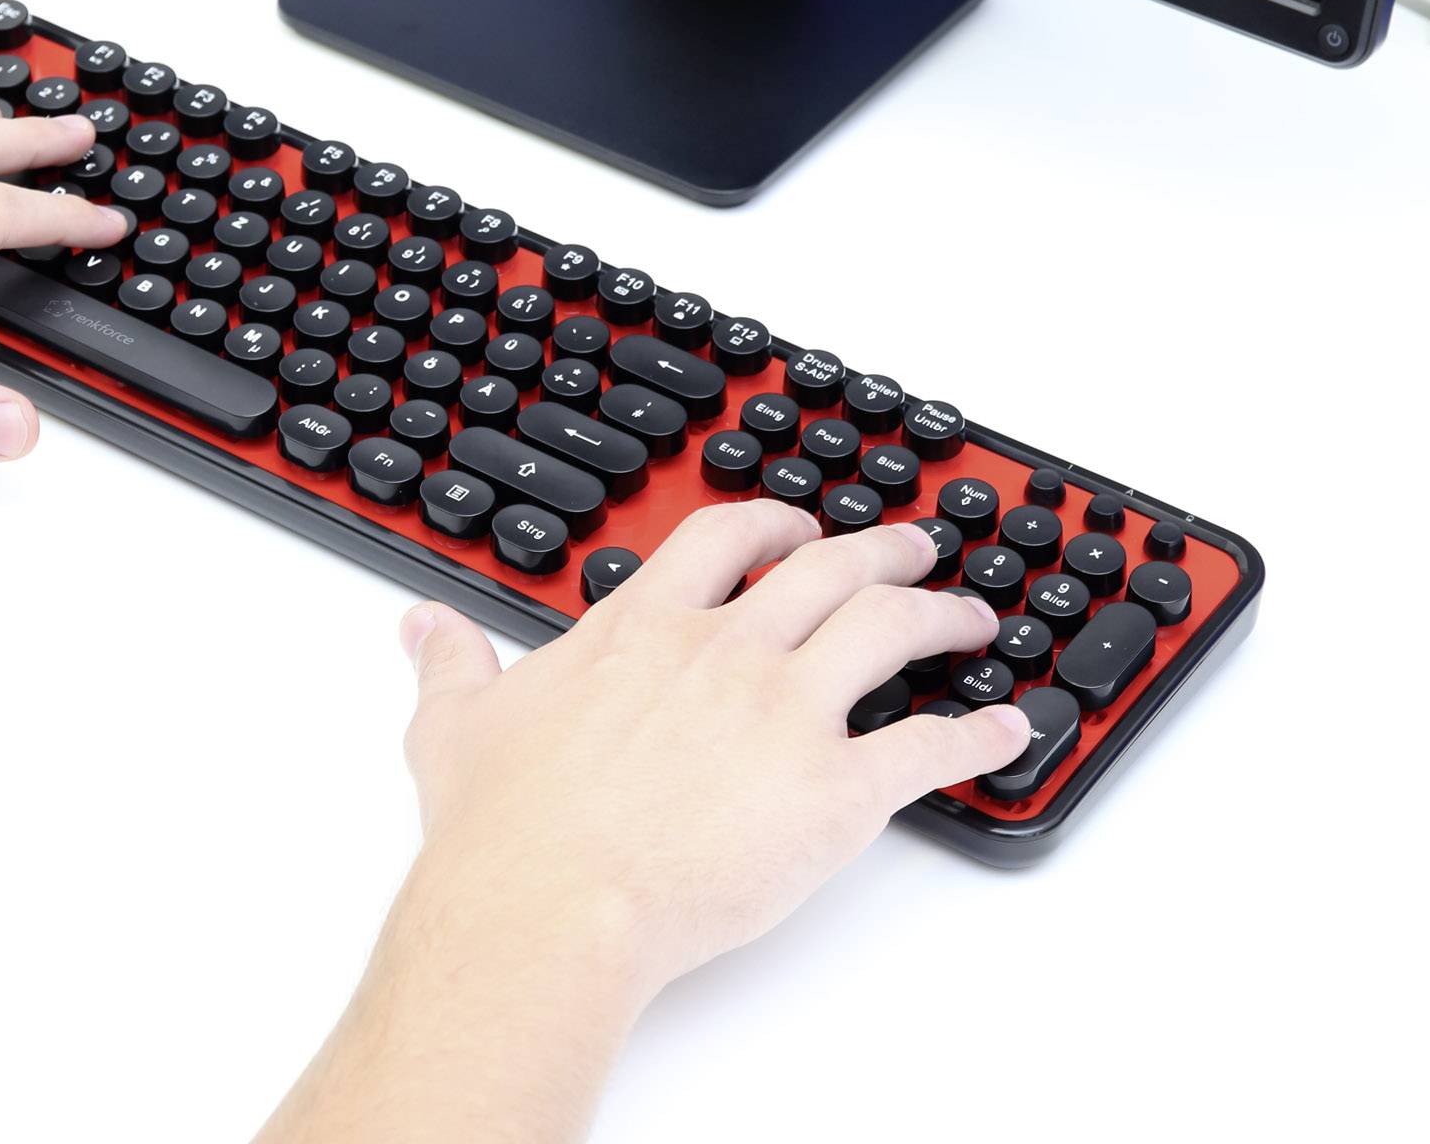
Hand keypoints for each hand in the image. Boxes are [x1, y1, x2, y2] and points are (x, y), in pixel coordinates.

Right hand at [397, 504, 1029, 998]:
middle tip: (908, 546)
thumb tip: (420, 625)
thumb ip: (450, 664)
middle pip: (827, 566)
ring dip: (942, 614)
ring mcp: (787, 714)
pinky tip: (1009, 731)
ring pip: (890, 628)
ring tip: (971, 616)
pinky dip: (981, 737)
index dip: (769, 522)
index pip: (723, 540)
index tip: (789, 524)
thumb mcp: (456, 726)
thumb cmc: (505, 832)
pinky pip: (931, 749)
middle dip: (880, 547)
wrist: (547, 908)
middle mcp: (725, 653)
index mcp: (643, 631)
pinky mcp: (836, 790)